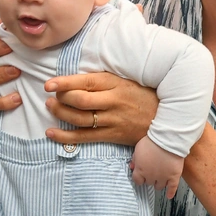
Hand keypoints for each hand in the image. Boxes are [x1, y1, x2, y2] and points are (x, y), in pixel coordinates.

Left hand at [44, 72, 158, 145]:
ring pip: (80, 119)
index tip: (49, 84)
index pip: (86, 82)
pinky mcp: (112, 136)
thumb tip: (76, 77)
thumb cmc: (142, 95)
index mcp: (115, 84)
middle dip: (61, 98)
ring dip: (60, 114)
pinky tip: (51, 133)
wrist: (166, 119)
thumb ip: (103, 80)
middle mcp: (113, 102)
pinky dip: (65, 136)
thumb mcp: (126, 80)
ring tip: (50, 107)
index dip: (64, 83)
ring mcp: (113, 120)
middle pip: (80, 101)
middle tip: (50, 96)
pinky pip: (84, 138)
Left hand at [131, 136, 183, 197]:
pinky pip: (172, 188)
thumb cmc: (151, 142)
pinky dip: (171, 192)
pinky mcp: (174, 177)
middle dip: (149, 178)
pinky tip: (169, 196)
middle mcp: (151, 176)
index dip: (139, 178)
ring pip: (159, 186)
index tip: (141, 176)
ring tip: (160, 179)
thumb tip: (132, 167)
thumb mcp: (138, 148)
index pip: (137, 180)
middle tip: (152, 173)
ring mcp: (163, 177)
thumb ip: (135, 159)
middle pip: (149, 183)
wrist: (167, 140)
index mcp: (140, 170)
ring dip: (158, 183)